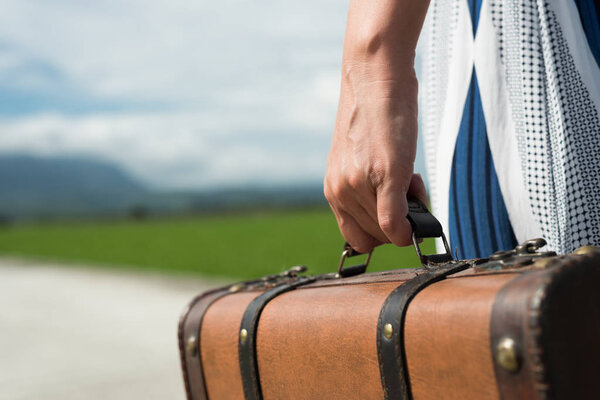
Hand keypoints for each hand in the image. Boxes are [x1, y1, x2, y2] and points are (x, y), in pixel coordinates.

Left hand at [324, 62, 427, 252]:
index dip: (378, 233)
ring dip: (407, 211)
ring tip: (408, 174)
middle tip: (404, 190)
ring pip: (388, 231)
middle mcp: (341, 191)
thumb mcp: (359, 159)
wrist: (374, 77)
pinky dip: (409, 227)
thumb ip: (367, 190)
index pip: (356, 237)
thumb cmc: (372, 117)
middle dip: (395, 222)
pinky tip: (415, 191)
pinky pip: (394, 222)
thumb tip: (393, 223)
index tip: (393, 212)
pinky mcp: (384, 173)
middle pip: (374, 238)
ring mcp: (360, 184)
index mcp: (335, 190)